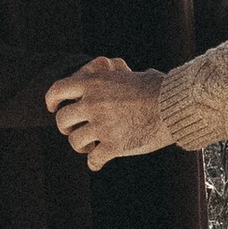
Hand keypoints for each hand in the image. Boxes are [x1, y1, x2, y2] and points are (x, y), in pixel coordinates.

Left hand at [47, 58, 170, 166]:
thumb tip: (109, 65)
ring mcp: (102, 125)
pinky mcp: (115, 145)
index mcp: (95, 83)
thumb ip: (115, 73)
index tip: (53, 108)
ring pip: (75, 141)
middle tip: (76, 130)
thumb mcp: (131, 73)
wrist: (175, 105)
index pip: (57, 90)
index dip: (51, 101)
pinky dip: (94, 163)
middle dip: (67, 127)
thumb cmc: (159, 88)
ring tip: (92, 146)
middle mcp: (93, 103)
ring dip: (81, 145)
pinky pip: (93, 160)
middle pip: (62, 120)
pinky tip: (99, 163)